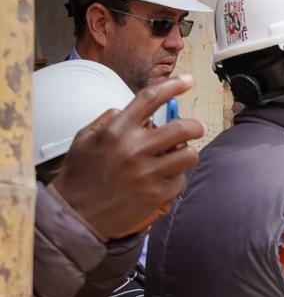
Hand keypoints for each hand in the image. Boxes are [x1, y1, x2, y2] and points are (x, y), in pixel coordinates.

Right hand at [51, 75, 203, 238]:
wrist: (75, 215)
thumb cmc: (80, 176)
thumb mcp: (84, 139)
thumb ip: (109, 119)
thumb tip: (129, 109)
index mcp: (116, 131)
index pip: (150, 98)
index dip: (173, 85)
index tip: (188, 81)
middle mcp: (134, 149)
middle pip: (183, 127)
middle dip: (195, 126)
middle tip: (195, 128)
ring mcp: (147, 173)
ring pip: (189, 155)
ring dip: (187, 154)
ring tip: (176, 156)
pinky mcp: (156, 195)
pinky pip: (182, 179)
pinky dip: (177, 177)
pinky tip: (164, 178)